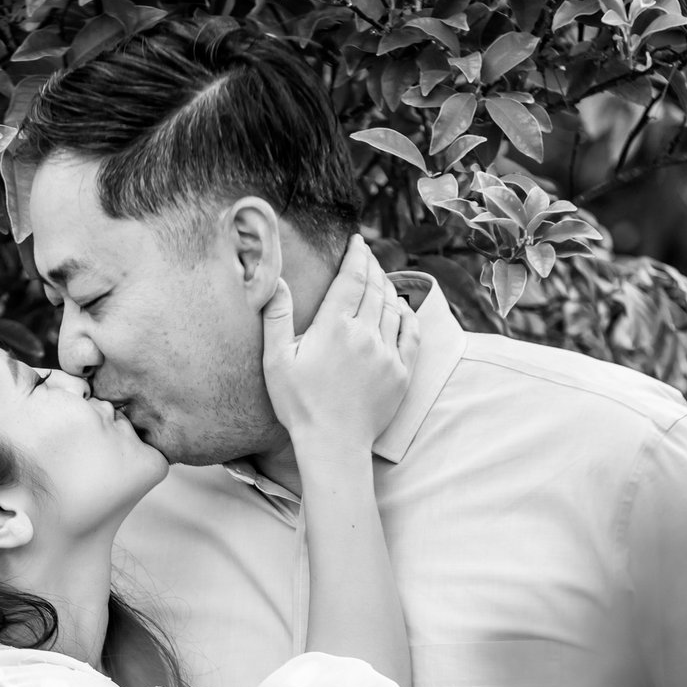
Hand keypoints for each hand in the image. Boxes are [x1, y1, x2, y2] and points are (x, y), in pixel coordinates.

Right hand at [261, 235, 419, 456]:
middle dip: (372, 266)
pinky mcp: (402, 372)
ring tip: (381, 278)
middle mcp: (365, 334)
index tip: (357, 241)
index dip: (356, 255)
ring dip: (388, 287)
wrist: (333, 444)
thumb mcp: (276, 360)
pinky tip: (402, 308)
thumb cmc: (299, 405)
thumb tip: (276, 281)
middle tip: (368, 254)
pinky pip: (411, 333)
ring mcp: (387, 353)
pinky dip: (407, 315)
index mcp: (334, 326)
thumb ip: (277, 317)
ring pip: (394, 307)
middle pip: (375, 288)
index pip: (351, 278)